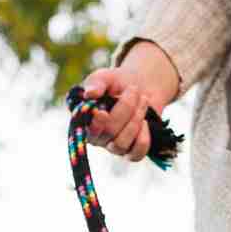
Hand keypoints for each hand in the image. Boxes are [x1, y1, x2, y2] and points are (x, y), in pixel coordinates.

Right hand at [79, 42, 181, 162]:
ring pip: (121, 144)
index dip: (96, 124)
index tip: (103, 112)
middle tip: (134, 89)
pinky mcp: (130, 152)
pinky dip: (143, 138)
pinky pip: (136, 154)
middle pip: (109, 132)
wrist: (140, 87)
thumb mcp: (105, 77)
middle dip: (126, 108)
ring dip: (136, 119)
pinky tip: (145, 122)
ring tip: (143, 100)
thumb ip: (96, 82)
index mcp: (85, 121)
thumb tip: (89, 93)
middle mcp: (97, 138)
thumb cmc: (116, 83)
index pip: (88, 129)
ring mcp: (113, 147)